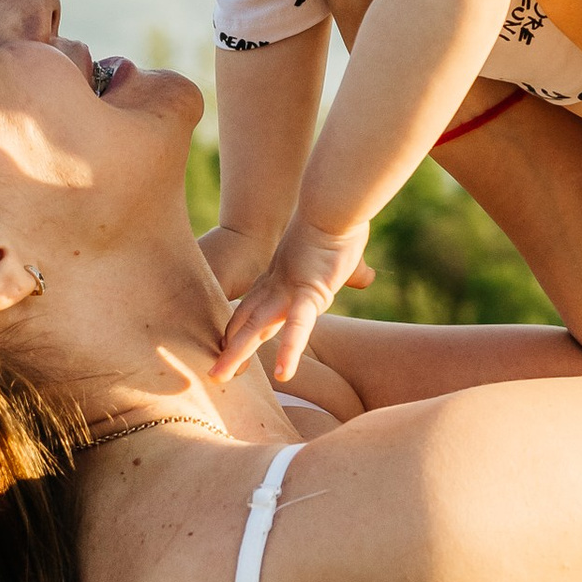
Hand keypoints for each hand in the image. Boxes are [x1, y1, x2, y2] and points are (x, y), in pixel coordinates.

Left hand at [212, 211, 371, 387]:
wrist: (335, 203)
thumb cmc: (340, 224)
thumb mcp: (343, 255)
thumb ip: (352, 271)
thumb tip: (367, 278)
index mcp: (282, 279)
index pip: (253, 309)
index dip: (239, 330)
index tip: (227, 350)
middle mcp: (279, 288)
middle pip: (247, 322)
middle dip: (230, 349)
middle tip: (214, 375)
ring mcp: (290, 291)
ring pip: (257, 328)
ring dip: (237, 354)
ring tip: (219, 378)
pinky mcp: (310, 291)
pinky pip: (299, 327)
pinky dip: (290, 350)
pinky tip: (284, 374)